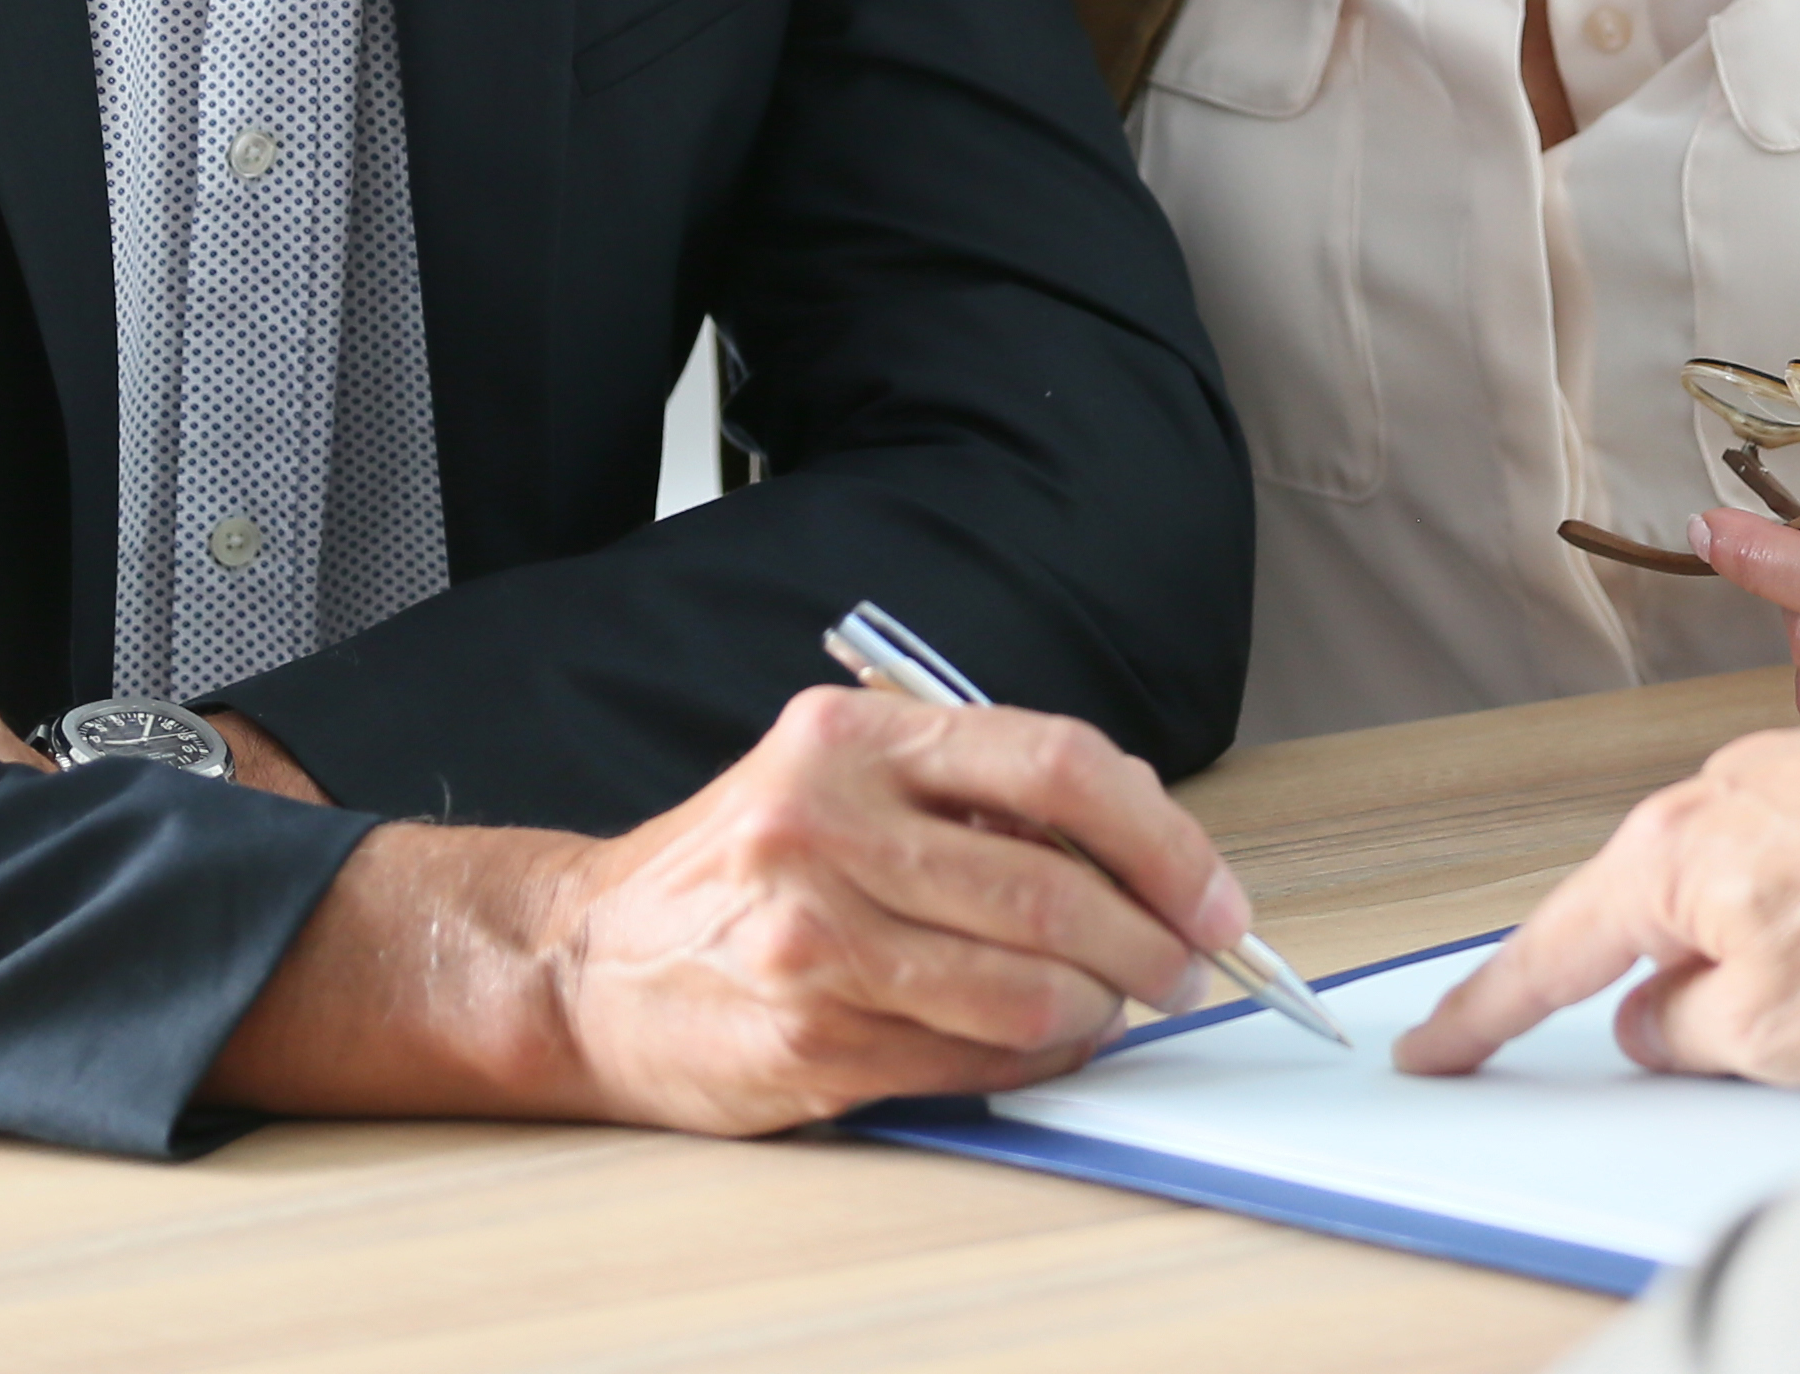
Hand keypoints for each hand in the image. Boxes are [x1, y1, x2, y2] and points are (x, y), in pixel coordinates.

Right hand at [208, 683, 1251, 1131]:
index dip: (1163, 837)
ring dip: (1104, 1009)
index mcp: (855, 739)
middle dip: (1154, 939)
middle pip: (1055, 888)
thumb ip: (973, 791)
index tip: (1214, 894)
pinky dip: (1038, 1058)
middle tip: (1189, 966)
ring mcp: (817, 939)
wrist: (585, 961)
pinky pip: (975, 1059)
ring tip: (1116, 1007)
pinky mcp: (809, 1038)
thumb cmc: (740, 867)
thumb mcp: (840, 777)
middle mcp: (831, 827)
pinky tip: (1045, 1043)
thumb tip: (1145, 847)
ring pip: (1027, 986)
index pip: (1058, 767)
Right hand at [1391, 700, 1799, 1086]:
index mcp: (1666, 858)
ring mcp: (1784, 782)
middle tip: (1717, 1046)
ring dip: (1773, 967)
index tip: (1435, 1045)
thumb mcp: (1775, 1032)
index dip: (1484, 1016)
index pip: (1548, 956)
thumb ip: (1686, 1033)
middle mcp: (1710, 799)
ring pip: (1736, 906)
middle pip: (1647, 925)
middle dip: (1673, 994)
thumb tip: (1658, 1022)